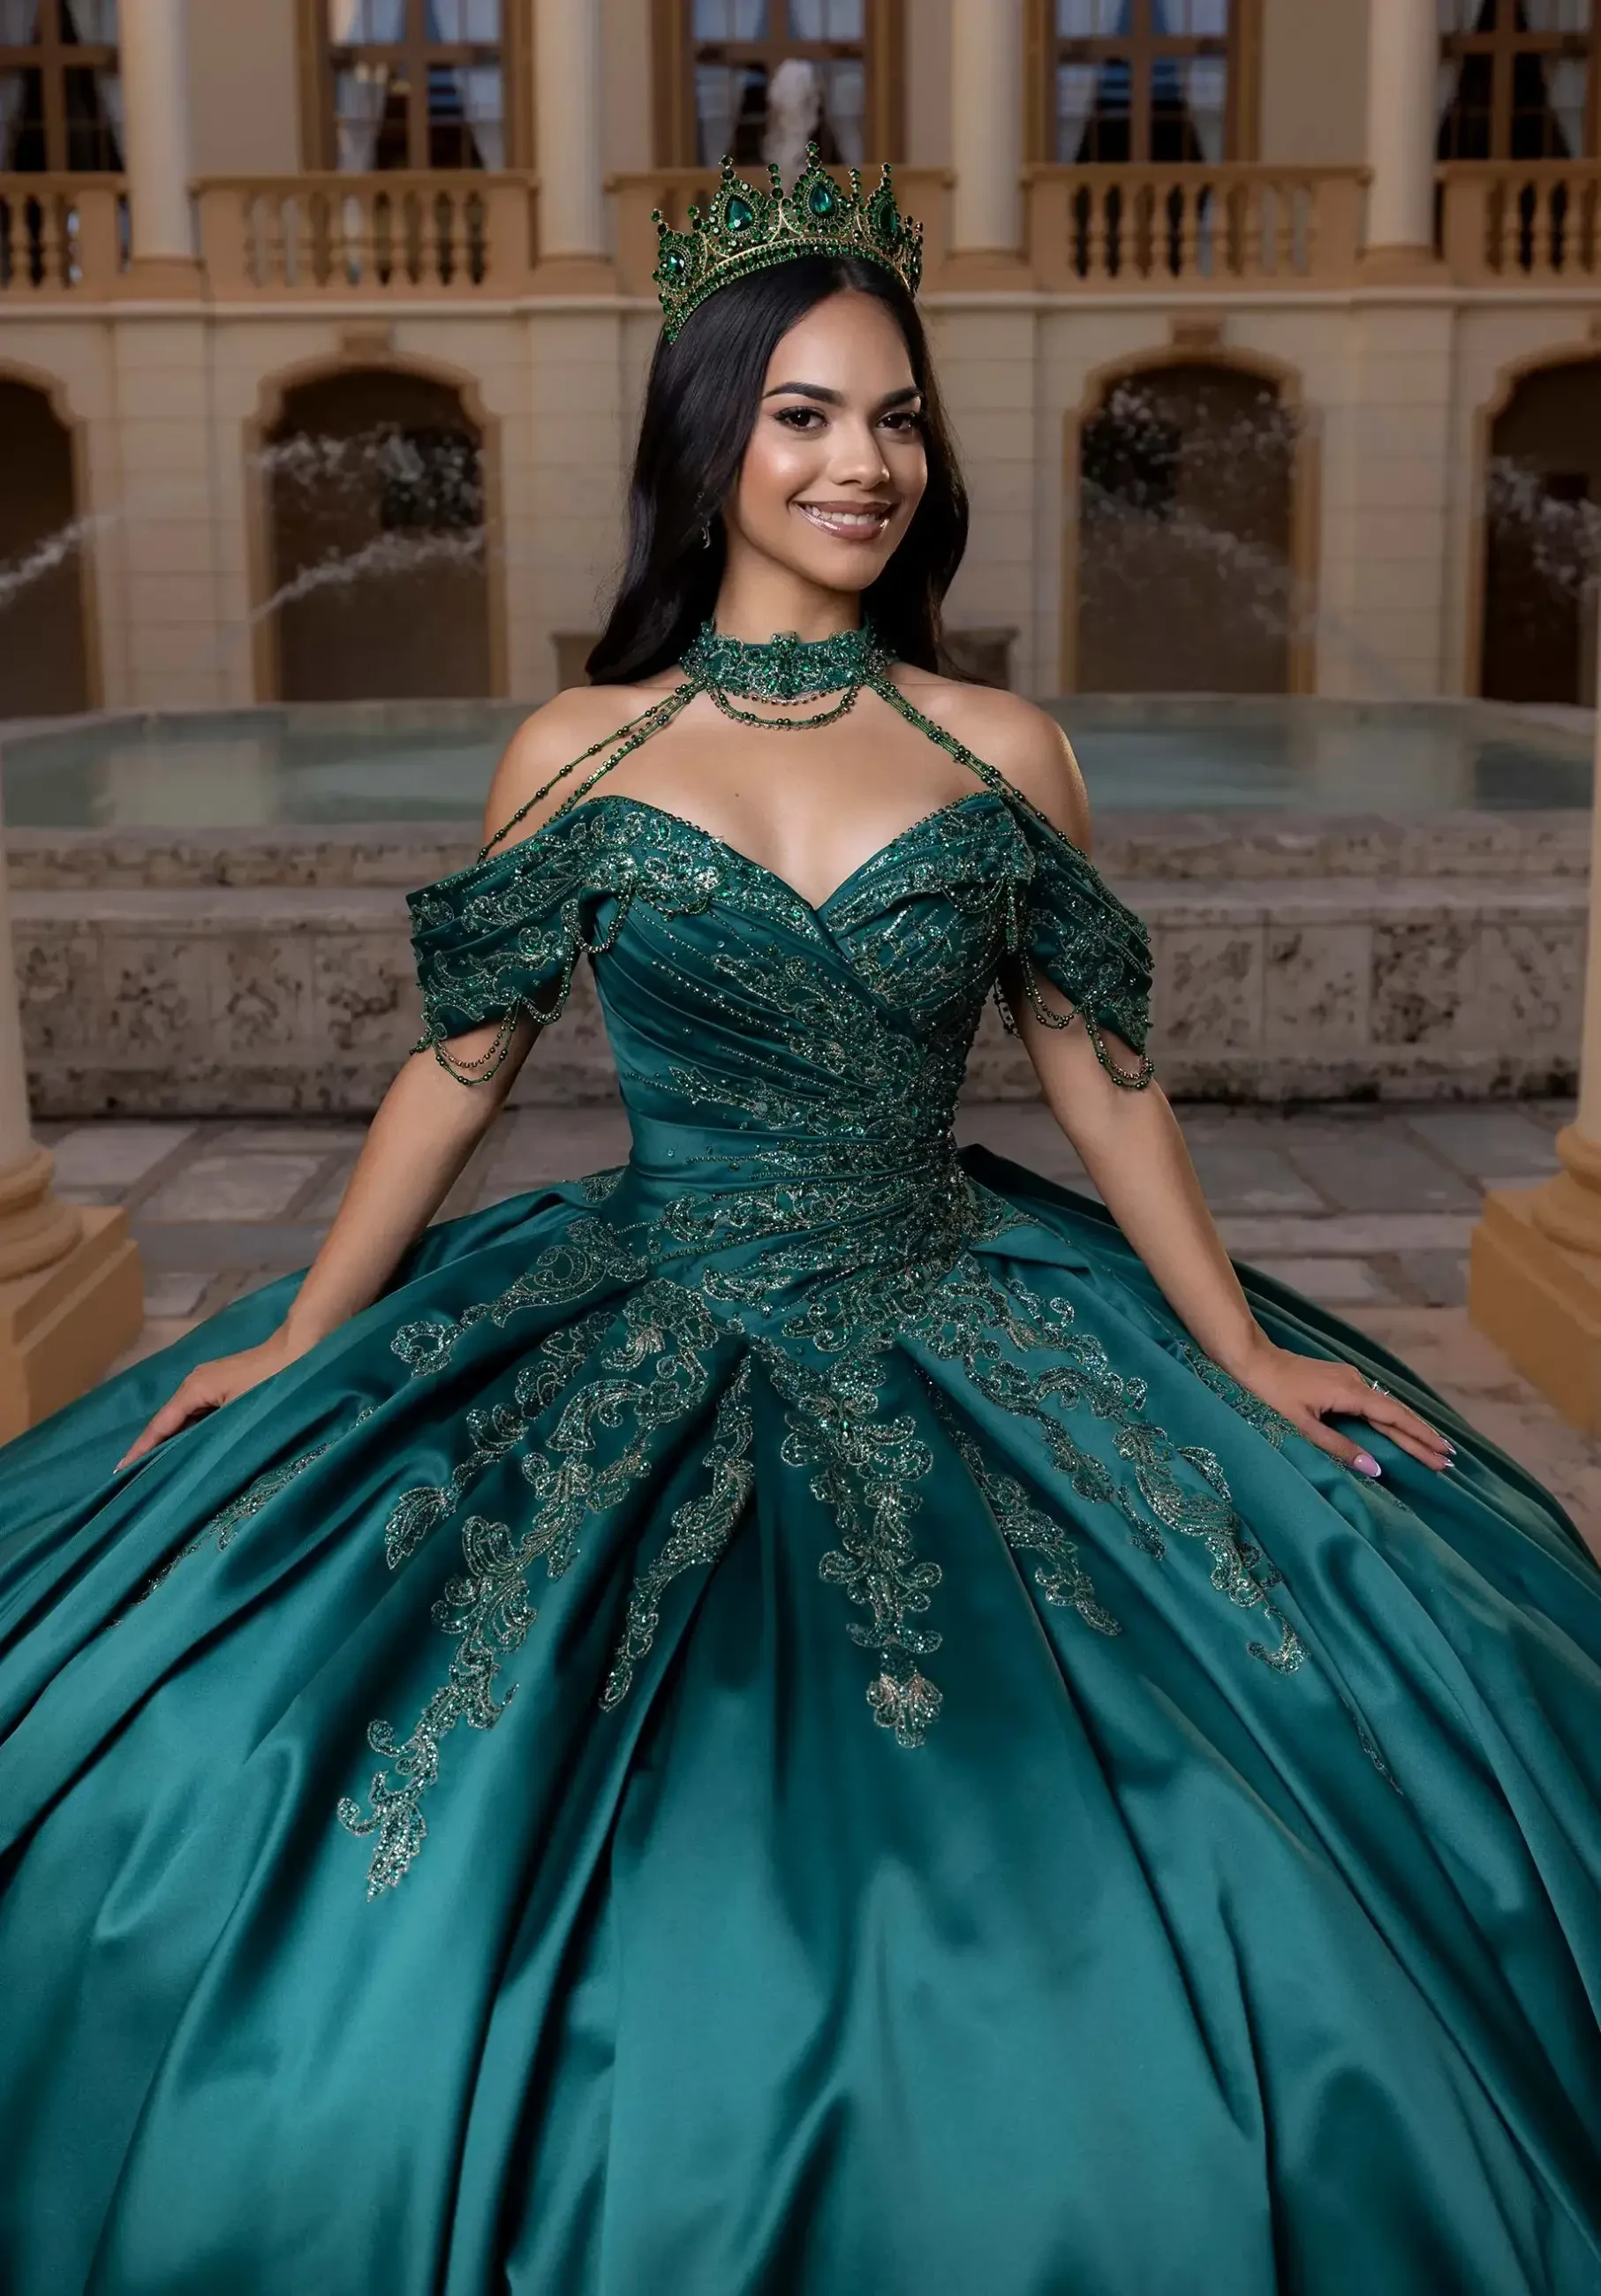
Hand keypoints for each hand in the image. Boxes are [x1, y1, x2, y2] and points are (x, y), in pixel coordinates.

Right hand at [115, 1329, 305, 1469]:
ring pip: (183, 1420)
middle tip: (134, 1482)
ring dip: (171, 1443)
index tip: (119, 1474)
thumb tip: (192, 1459)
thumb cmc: (274, 1379)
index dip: (141, 1451)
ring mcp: (209, 1384)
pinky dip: (190, 1433)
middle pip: (167, 1423)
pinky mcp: (224, 1387)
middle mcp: (194, 1384)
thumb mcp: (241, 1412)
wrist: (304, 1346)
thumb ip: (213, 1435)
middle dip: (151, 1450)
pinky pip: (199, 1415)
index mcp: (193, 1389)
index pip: (159, 1426)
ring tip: (155, 1473)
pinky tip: (188, 1451)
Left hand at [1229, 1338, 1454, 1477]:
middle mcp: (1355, 1382)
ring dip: (1407, 1428)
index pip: (1395, 1419)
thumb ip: (1338, 1446)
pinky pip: (1372, 1403)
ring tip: (1430, 1448)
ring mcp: (1348, 1379)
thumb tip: (1374, 1467)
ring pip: (1385, 1407)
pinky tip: (1396, 1428)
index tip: (1443, 1454)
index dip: (1420, 1437)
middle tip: (1446, 1460)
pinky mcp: (1339, 1381)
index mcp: (1350, 1392)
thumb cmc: (1269, 1393)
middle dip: (1421, 1437)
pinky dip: (1389, 1419)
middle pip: (1395, 1413)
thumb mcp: (1301, 1425)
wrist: (1249, 1358)